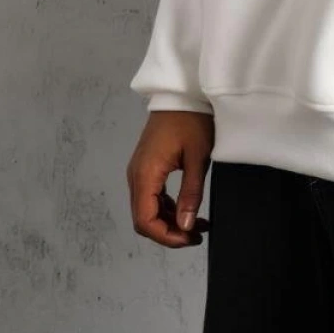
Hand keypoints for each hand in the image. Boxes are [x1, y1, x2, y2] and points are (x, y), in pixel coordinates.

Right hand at [126, 110, 214, 248]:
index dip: (166, 237)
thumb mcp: (197, 158)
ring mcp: (139, 171)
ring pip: (147, 210)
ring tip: (197, 227)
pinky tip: (187, 210)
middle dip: (168, 233)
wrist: (182, 93)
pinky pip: (151, 196)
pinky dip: (166, 208)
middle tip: (196, 236)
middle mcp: (136, 175)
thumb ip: (191, 193)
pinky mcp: (146, 166)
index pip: (145, 220)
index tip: (189, 239)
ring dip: (168, 222)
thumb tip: (185, 226)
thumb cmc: (191, 120)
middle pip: (143, 219)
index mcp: (145, 174)